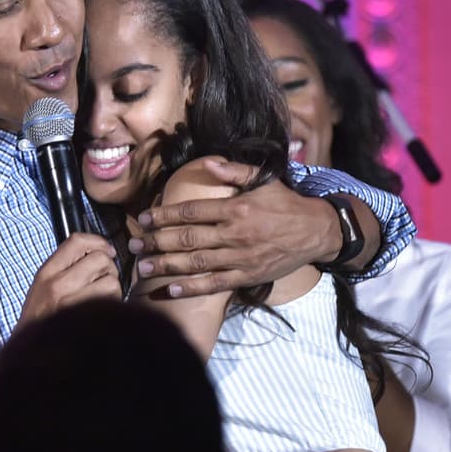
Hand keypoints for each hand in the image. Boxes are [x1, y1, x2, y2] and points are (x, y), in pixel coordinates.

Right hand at [17, 232, 122, 327]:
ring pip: (111, 281)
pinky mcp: (86, 319)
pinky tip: (105, 311)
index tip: (106, 250)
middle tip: (104, 280)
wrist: (30, 353)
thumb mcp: (42, 287)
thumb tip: (98, 252)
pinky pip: (113, 302)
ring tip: (104, 299)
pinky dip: (115, 304)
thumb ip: (65, 267)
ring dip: (113, 289)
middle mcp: (57, 284)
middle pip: (99, 259)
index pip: (76, 241)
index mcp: (46, 273)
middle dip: (109, 268)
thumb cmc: (41, 319)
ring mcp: (71, 302)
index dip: (98, 241)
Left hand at [130, 158, 337, 297]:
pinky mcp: (248, 276)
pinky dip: (192, 288)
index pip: (191, 211)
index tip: (143, 218)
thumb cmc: (287, 204)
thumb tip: (208, 162)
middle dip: (156, 242)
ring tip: (143, 268)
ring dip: (167, 266)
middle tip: (133, 247)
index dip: (164, 215)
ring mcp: (241, 257)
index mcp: (236, 208)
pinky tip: (171, 289)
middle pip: (187, 239)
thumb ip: (234, 171)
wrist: (317, 232)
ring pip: (197, 263)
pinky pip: (216, 284)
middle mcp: (235, 234)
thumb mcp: (265, 180)